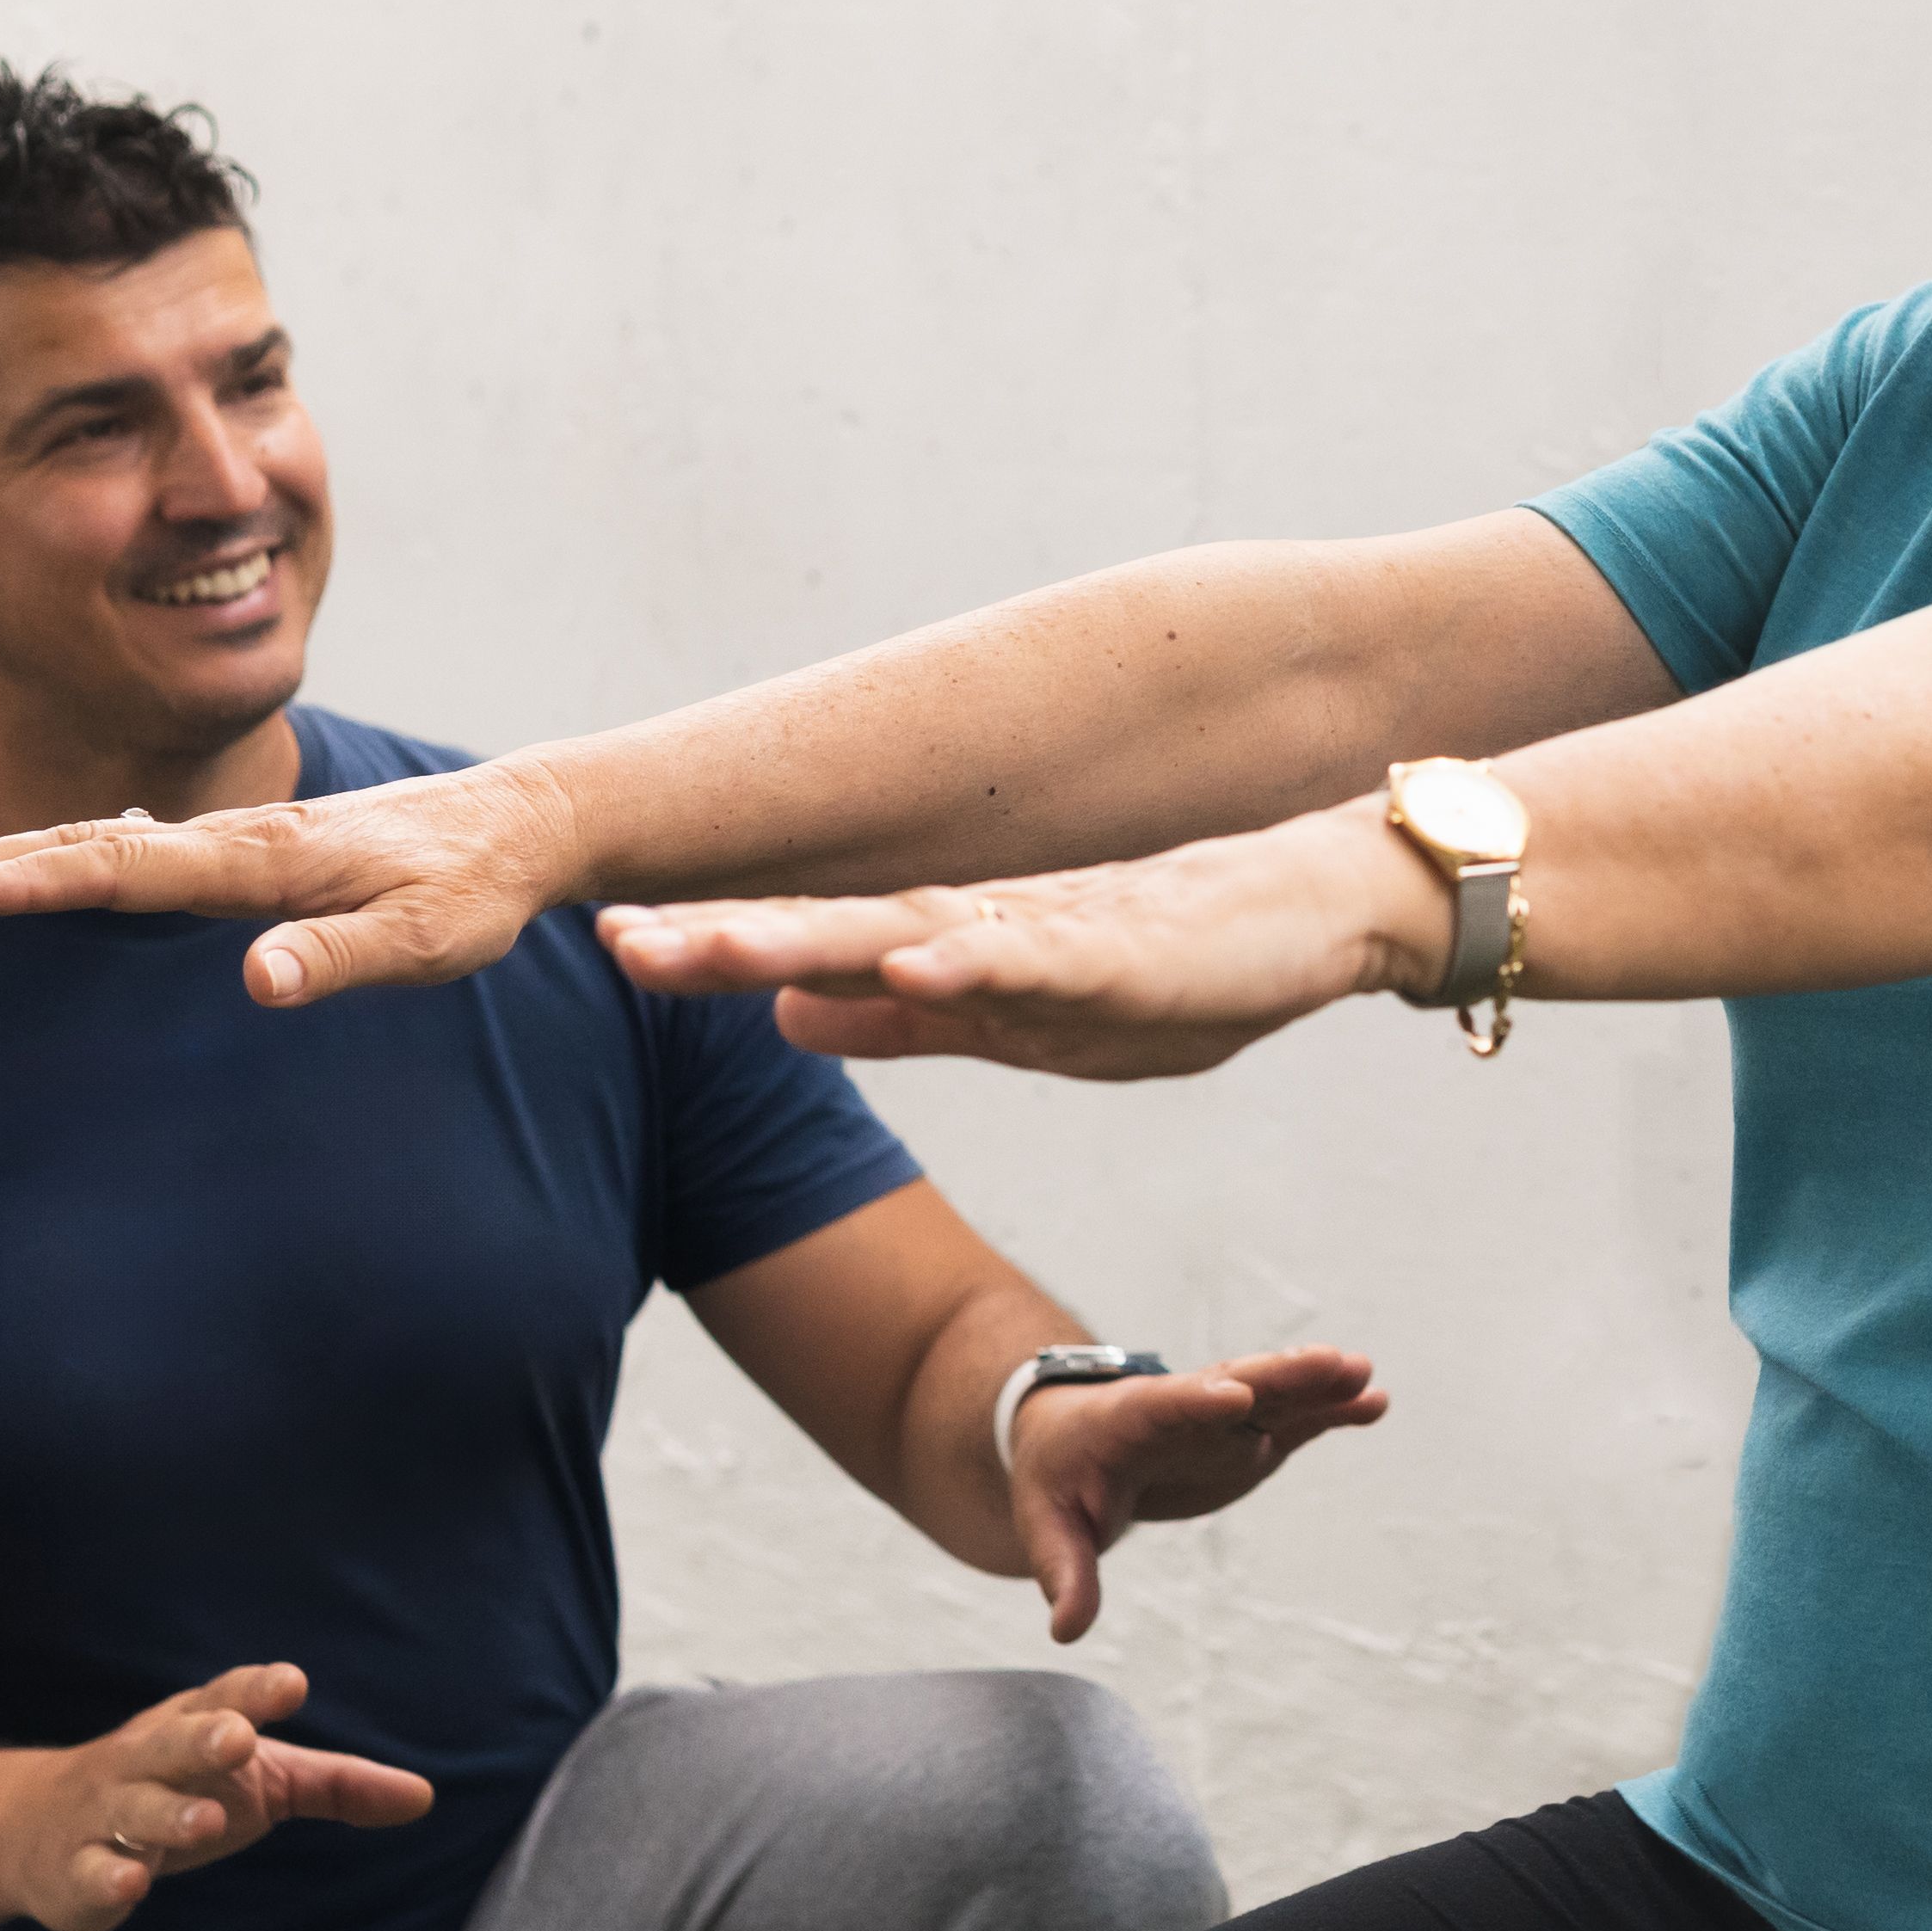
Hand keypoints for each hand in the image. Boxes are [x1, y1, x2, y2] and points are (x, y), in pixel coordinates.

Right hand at [0, 757, 590, 1006]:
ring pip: (108, 844)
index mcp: (259, 858)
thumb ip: (339, 957)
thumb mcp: (427, 938)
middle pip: (88, 847)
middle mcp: (235, 841)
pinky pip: (144, 852)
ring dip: (20, 857)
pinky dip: (77, 854)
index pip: (118, 869)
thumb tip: (256, 981)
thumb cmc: (474, 888)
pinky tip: (49, 862)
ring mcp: (239, 843)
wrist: (515, 824)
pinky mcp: (253, 852)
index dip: (24, 879)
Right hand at [0, 1663, 438, 1930]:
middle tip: (239, 1738)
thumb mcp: (260, 1781)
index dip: (255, 1691)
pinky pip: (90, 1871)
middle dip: (204, 1738)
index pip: (227, 1699)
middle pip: (173, 1743)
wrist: (38, 1829)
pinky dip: (108, 1876)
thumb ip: (336, 1786)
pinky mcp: (75, 1870)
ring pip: (134, 1810)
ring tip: (205, 1822)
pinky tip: (131, 1882)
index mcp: (195, 1727)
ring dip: (168, 1814)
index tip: (291, 1684)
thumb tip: (425, 1797)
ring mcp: (105, 1815)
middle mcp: (146, 1761)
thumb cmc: (177, 1789)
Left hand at [595, 807, 1434, 1077]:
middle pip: (831, 934)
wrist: (1320, 907)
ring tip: (716, 948)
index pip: (811, 951)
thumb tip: (785, 1016)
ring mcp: (1052, 936)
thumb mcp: (1023, 1023)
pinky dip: (973, 965)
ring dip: (814, 940)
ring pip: (911, 937)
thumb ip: (910, 1018)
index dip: (711, 953)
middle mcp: (985, 929)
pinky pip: (1038, 963)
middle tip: (615, 942)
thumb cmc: (1178, 965)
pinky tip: (910, 965)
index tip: (611, 946)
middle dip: (723, 942)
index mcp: (956, 951)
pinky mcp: (1127, 953)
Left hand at [1006, 1347, 1387, 1641]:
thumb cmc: (1059, 1479)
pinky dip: (1331, 1411)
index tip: (1237, 1396)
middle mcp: (1186, 1407)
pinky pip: (1295, 1420)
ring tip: (1363, 1372)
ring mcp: (1224, 1420)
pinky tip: (1374, 1402)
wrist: (1077, 1442)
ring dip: (1317, 1384)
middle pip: (1235, 1383)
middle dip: (1280, 1375)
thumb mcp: (1049, 1528)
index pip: (1164, 1405)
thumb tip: (1067, 1630)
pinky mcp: (1250, 1438)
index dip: (1199, 1400)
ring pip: (1274, 1395)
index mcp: (1128, 1420)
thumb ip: (1066, 1573)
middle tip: (1329, 1362)